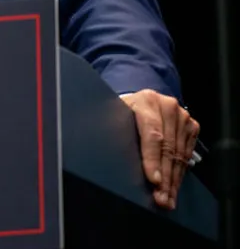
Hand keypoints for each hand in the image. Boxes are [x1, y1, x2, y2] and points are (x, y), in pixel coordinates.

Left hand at [121, 89, 199, 209]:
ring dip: (173, 180)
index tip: (153, 180)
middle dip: (164, 177)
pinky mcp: (191, 127)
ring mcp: (182, 117)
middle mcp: (167, 107)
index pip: (152, 134)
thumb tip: (109, 157)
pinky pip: (187, 155)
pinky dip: (180, 174)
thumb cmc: (122, 112)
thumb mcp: (114, 117)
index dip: (152, 159)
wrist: (139, 103)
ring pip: (179, 155)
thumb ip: (115, 131)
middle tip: (161, 198)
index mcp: (146, 101)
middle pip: (168, 148)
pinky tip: (173, 188)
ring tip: (167, 199)